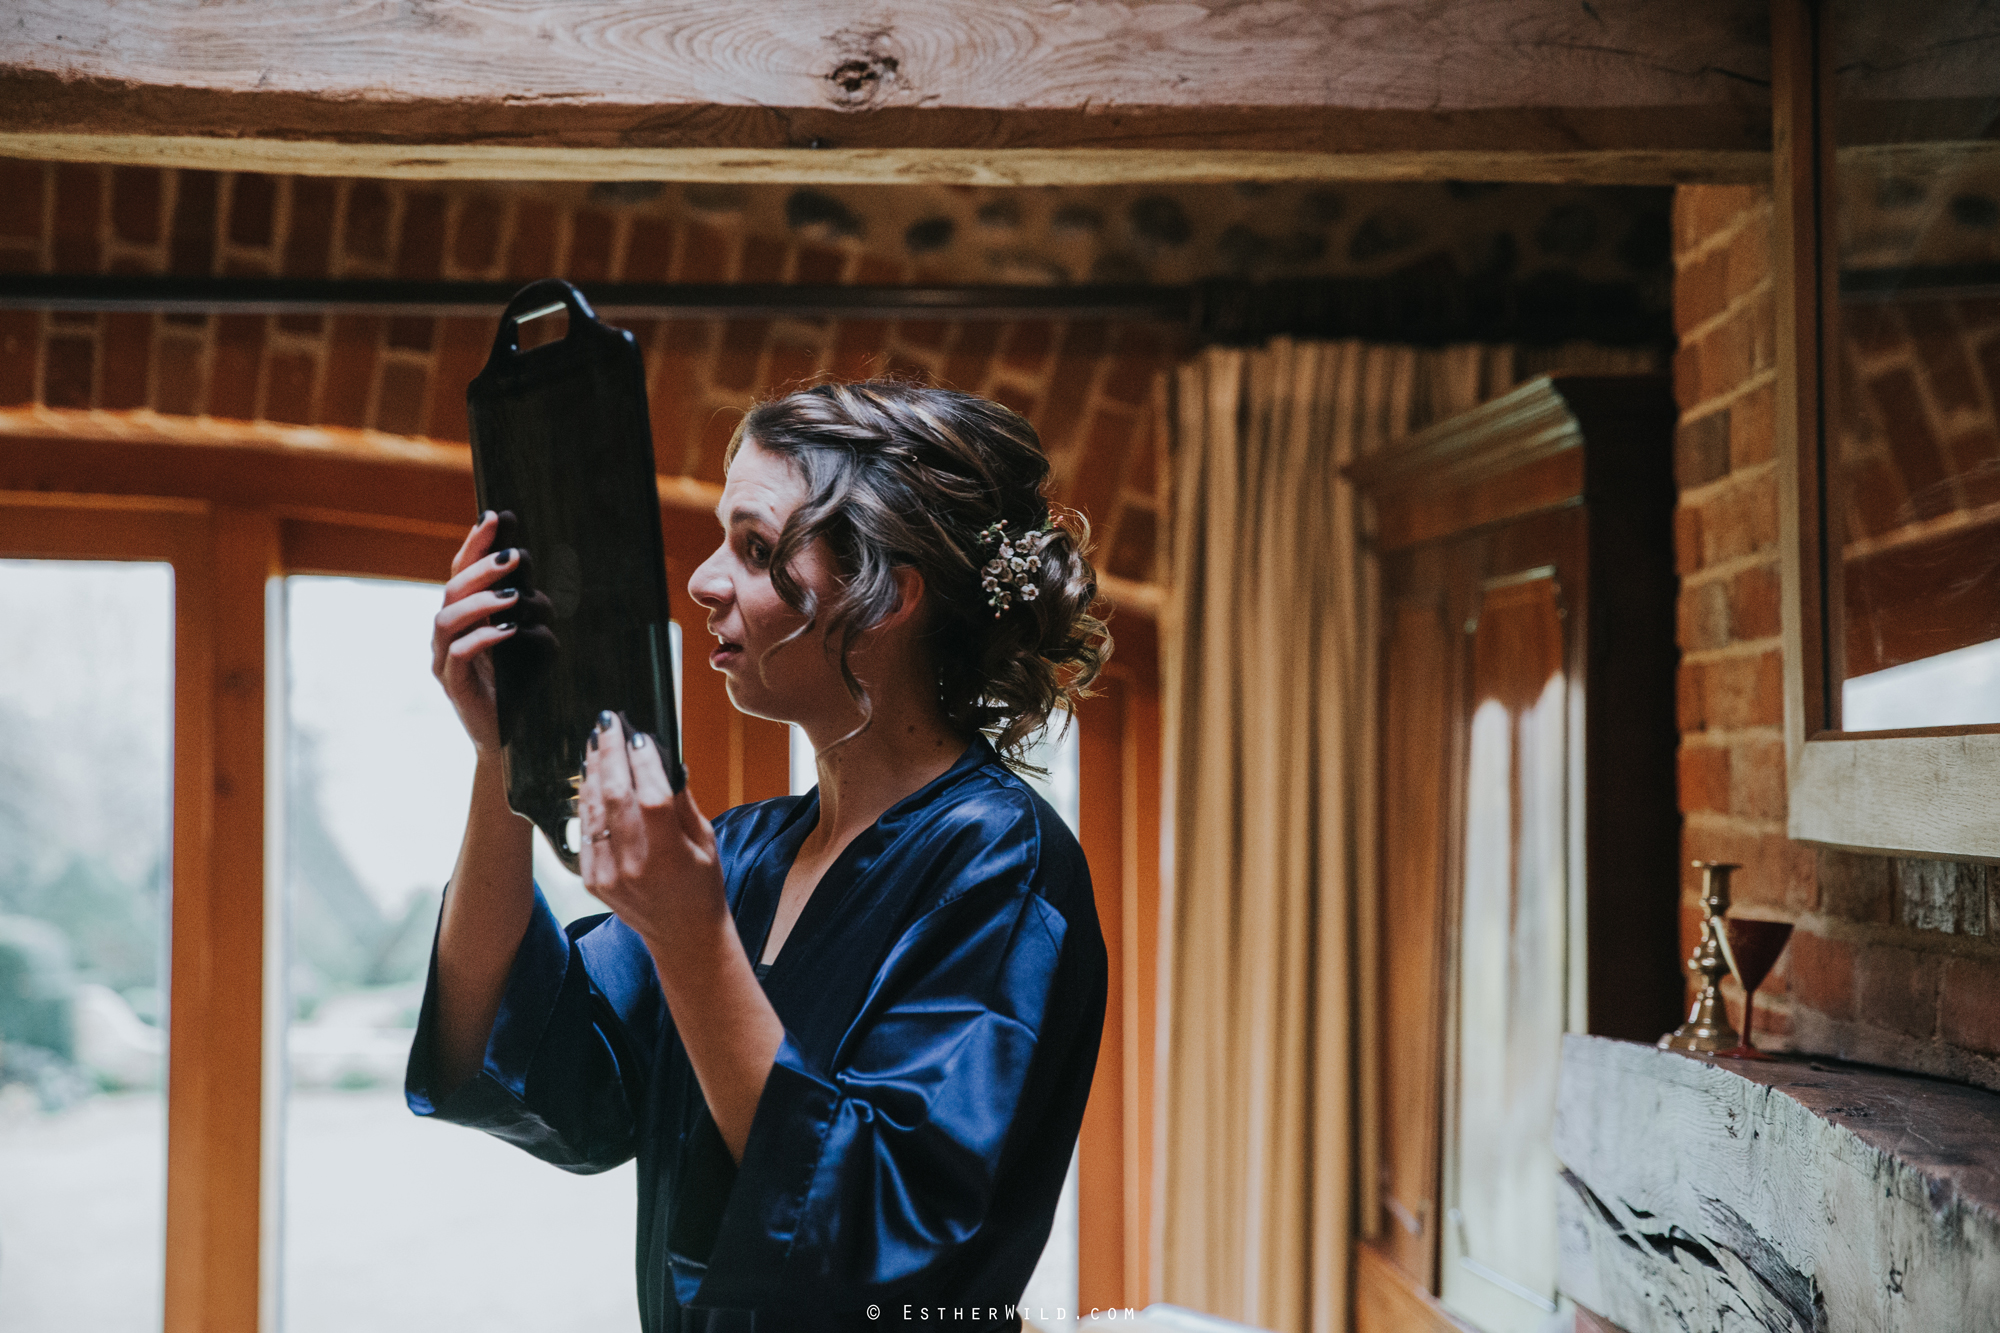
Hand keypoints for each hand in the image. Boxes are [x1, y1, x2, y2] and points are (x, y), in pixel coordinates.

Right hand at [432, 511, 538, 756]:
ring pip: (447, 619)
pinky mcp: (452, 684)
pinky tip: (508, 631)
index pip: (462, 571)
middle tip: (514, 556)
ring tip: (513, 597)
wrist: (507, 733)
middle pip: (452, 589)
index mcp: (464, 615)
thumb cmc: (517, 683)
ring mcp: (444, 658)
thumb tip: (531, 590)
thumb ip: (531, 612)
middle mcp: (448, 632)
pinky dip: (482, 638)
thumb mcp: (533, 640)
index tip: (495, 517)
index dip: (475, 543)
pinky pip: (458, 654)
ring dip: (481, 602)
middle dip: (481, 568)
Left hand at [578, 711, 725, 948]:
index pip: (650, 797)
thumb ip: (680, 801)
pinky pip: (585, 830)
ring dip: (593, 770)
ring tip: (596, 743)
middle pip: (614, 796)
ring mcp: (608, 874)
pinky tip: (592, 778)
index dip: (642, 761)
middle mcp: (633, 866)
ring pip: (593, 809)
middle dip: (610, 753)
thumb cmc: (701, 886)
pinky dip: (587, 800)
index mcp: (669, 856)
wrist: (683, 934)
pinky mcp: (592, 879)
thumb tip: (661, 760)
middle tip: (608, 723)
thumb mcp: (705, 840)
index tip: (639, 734)